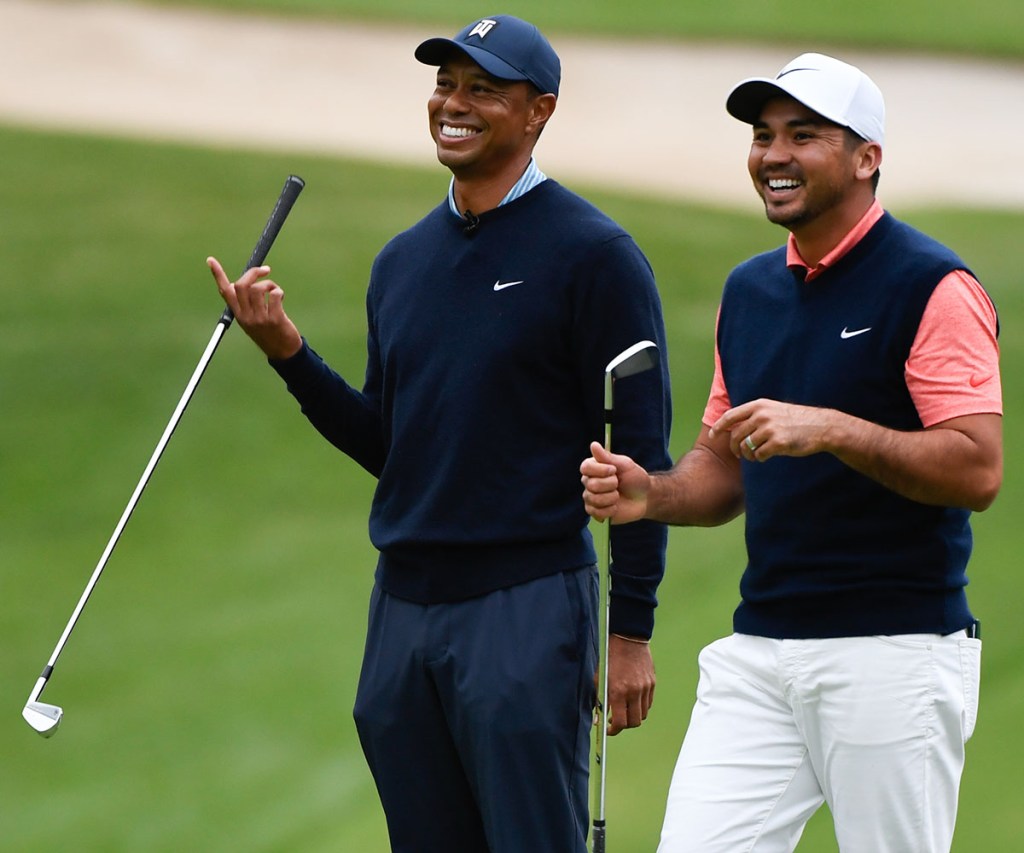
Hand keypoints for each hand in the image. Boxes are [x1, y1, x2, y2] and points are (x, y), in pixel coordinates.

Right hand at [207, 256, 302, 359]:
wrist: (283, 353)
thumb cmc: (268, 332)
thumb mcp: (251, 320)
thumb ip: (245, 304)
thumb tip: (242, 283)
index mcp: (238, 314)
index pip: (225, 292)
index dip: (218, 275)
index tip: (211, 260)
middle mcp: (246, 316)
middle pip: (242, 285)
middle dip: (253, 273)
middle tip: (265, 271)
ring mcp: (260, 318)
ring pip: (258, 289)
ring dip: (269, 283)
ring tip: (275, 289)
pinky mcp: (275, 319)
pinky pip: (274, 295)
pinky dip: (279, 291)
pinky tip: (281, 296)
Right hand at [580, 441, 650, 522]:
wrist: (645, 497)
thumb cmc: (635, 478)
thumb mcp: (625, 465)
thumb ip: (608, 457)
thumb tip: (593, 444)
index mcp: (594, 468)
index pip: (585, 467)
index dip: (599, 470)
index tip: (614, 470)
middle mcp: (589, 482)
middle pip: (591, 484)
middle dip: (610, 485)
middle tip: (618, 484)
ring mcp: (591, 497)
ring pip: (594, 499)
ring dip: (611, 498)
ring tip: (618, 496)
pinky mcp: (595, 512)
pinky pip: (596, 513)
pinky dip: (610, 510)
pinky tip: (616, 507)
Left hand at [603, 634, 654, 734]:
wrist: (628, 638)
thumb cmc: (610, 657)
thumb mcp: (599, 678)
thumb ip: (598, 699)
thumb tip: (597, 718)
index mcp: (618, 691)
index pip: (619, 722)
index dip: (613, 730)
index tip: (607, 729)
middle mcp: (634, 692)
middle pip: (634, 722)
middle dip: (624, 725)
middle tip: (615, 721)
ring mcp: (645, 688)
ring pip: (643, 714)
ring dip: (633, 716)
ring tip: (624, 709)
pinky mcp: (652, 684)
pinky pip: (648, 703)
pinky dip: (640, 706)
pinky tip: (632, 699)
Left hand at [710, 398, 835, 461]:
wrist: (822, 426)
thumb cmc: (796, 420)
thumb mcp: (774, 410)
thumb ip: (755, 416)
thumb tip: (734, 428)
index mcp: (759, 406)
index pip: (730, 416)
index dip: (719, 427)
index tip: (713, 436)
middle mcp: (762, 415)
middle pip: (736, 436)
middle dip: (735, 448)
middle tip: (740, 454)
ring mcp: (770, 429)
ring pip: (746, 447)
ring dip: (748, 455)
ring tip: (756, 455)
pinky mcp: (778, 443)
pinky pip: (759, 455)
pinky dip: (760, 458)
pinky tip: (767, 456)